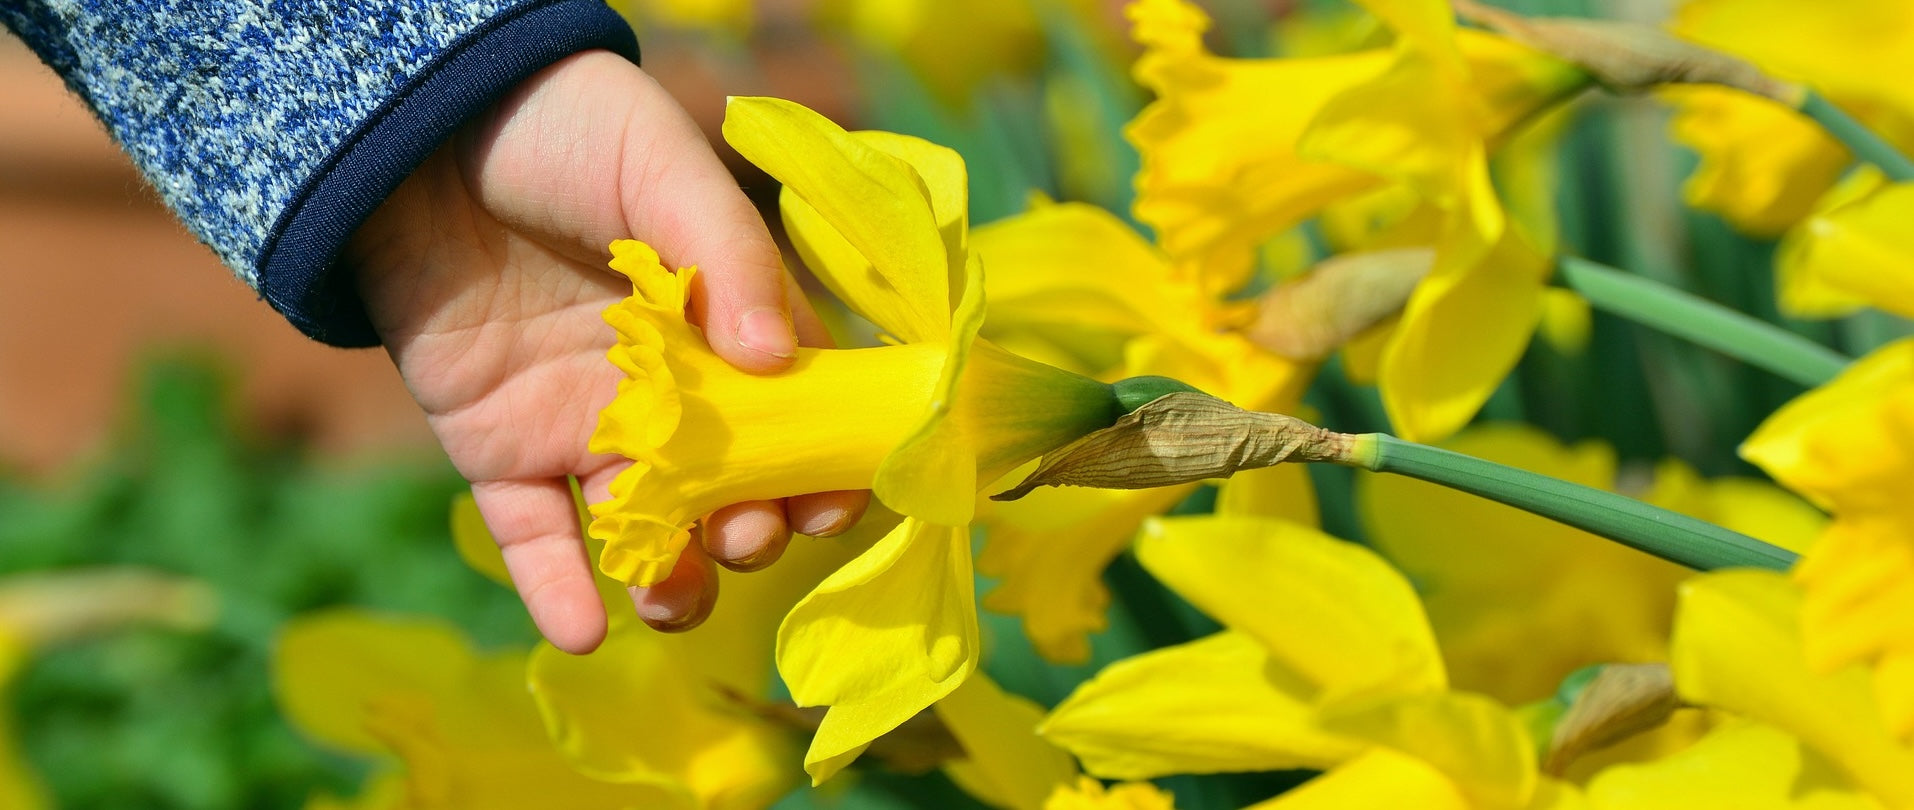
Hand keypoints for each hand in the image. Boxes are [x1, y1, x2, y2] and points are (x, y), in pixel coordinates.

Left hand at [347, 51, 867, 652]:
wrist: (412, 128)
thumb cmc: (558, 128)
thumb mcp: (657, 165)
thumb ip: (728, 252)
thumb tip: (777, 358)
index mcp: (722, 322)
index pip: (794, 408)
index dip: (822, 463)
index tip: (836, 503)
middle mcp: (664, 387)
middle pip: (729, 485)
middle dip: (751, 528)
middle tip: (752, 536)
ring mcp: (581, 423)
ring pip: (642, 526)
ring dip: (670, 576)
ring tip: (672, 597)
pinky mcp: (499, 449)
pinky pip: (532, 532)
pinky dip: (555, 589)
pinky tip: (582, 631)